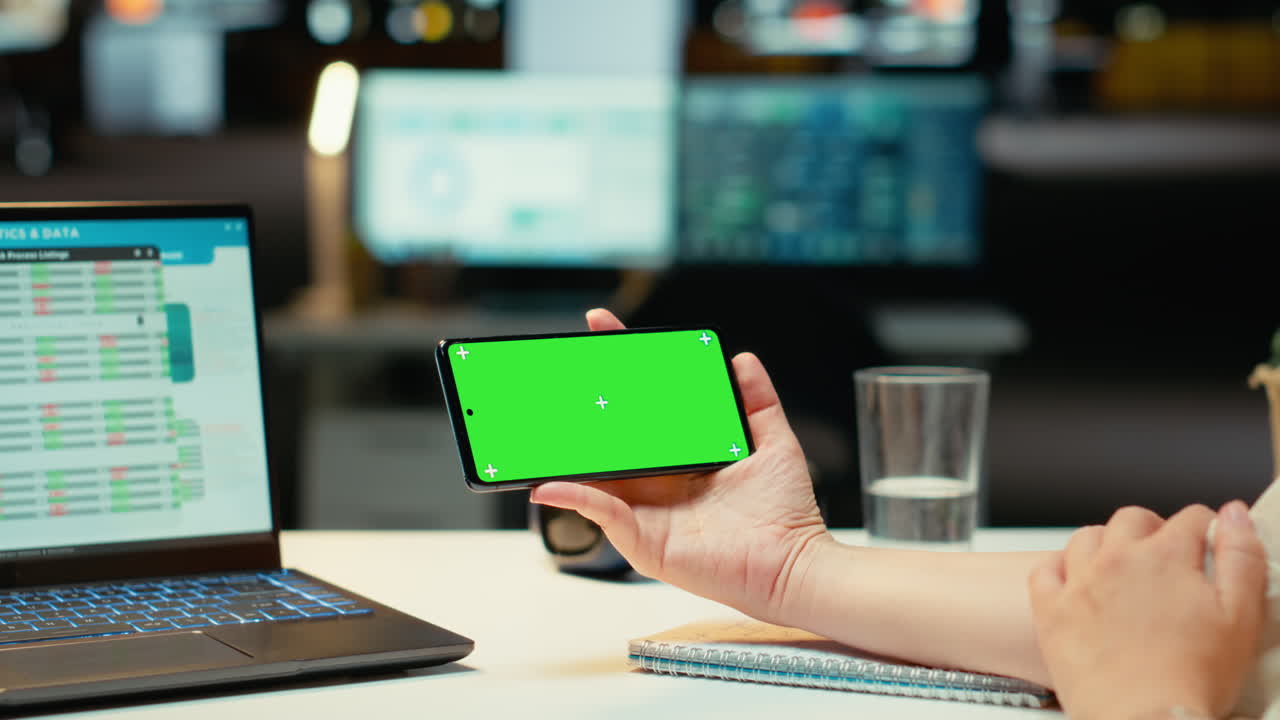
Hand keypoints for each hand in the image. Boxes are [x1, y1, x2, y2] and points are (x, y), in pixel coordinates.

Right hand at [530, 308, 829, 623]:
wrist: (792, 565)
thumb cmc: (785, 514)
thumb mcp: (772, 443)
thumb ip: (757, 401)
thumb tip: (742, 359)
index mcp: (680, 455)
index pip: (644, 405)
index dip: (622, 367)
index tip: (602, 327)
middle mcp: (657, 480)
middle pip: (612, 434)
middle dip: (583, 397)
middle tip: (566, 363)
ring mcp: (645, 509)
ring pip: (596, 472)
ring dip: (568, 446)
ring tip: (547, 414)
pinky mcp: (641, 539)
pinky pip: (600, 511)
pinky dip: (573, 495)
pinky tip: (552, 481)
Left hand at [1028, 502, 1267, 719]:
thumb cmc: (1194, 677)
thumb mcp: (1241, 616)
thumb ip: (1241, 557)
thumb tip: (1234, 512)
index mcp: (1165, 556)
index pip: (1189, 518)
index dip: (1205, 529)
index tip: (1208, 545)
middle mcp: (1116, 559)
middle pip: (1132, 519)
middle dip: (1153, 530)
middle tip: (1165, 557)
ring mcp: (1078, 582)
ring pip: (1086, 538)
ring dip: (1106, 544)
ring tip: (1121, 568)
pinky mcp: (1051, 610)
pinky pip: (1045, 570)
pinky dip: (1059, 568)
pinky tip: (1074, 582)